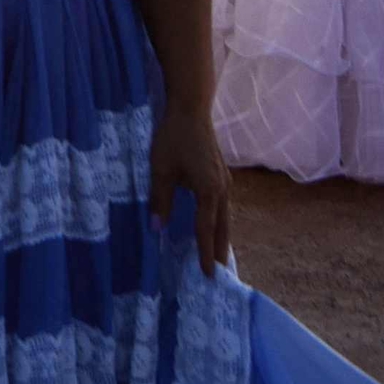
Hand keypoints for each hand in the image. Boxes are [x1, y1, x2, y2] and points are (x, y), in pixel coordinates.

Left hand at [148, 100, 231, 269]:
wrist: (191, 108)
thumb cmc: (174, 137)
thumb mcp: (161, 169)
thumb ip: (160, 200)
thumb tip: (157, 229)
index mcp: (210, 191)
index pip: (206, 230)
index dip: (204, 253)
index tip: (208, 275)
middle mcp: (223, 190)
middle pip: (223, 228)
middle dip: (219, 251)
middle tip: (219, 275)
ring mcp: (225, 182)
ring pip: (226, 217)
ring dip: (221, 237)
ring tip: (218, 257)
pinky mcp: (221, 175)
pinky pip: (223, 206)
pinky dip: (219, 221)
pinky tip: (213, 226)